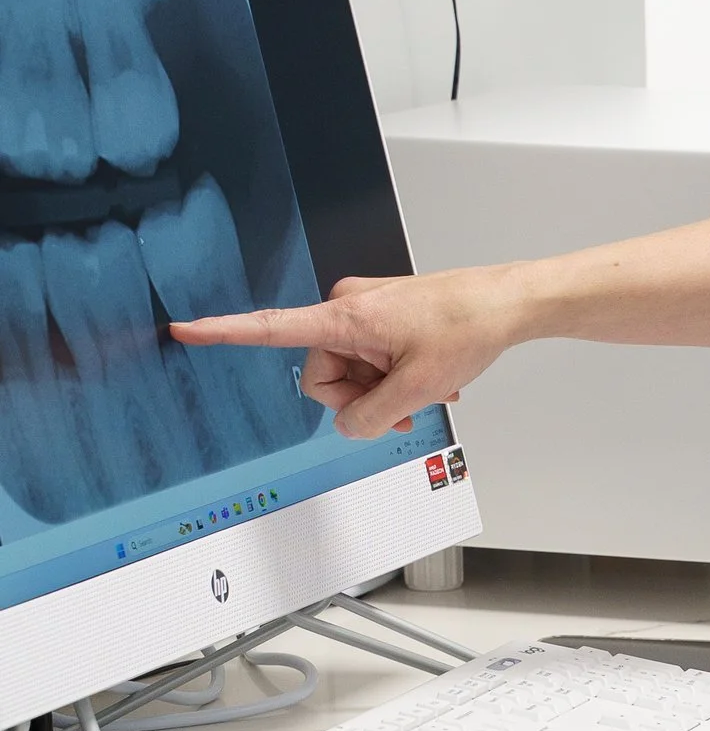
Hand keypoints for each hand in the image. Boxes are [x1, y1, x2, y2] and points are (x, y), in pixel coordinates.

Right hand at [170, 266, 521, 437]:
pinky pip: (370, 362)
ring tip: (427, 385)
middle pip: (324, 377)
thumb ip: (372, 417)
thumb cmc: (467, 327)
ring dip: (385, 390)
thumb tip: (349, 425)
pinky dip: (395, 377)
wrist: (505, 304)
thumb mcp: (417, 387)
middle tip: (408, 400)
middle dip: (362, 398)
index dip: (224, 332)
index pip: (270, 328)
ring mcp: (362, 313)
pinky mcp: (379, 319)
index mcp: (343, 317)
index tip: (184, 329)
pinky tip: (429, 379)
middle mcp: (344, 309)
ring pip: (350, 375)